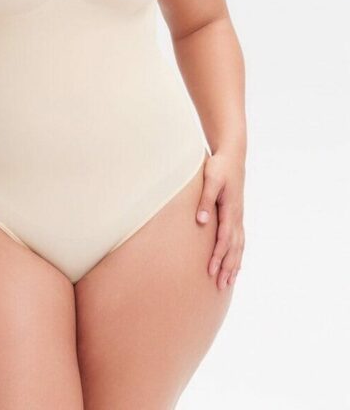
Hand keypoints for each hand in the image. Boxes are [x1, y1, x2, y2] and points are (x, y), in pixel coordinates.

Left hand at [195, 150, 244, 289]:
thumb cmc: (219, 167)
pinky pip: (240, 240)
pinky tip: (236, 264)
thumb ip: (205, 200)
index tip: (211, 270)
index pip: (224, 239)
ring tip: (228, 282)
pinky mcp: (237, 215)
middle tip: (220, 286)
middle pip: (233, 248)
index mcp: (230, 210)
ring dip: (234, 265)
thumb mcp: (211, 180)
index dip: (218, 256)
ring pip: (239, 246)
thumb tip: (201, 221)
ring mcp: (239, 217)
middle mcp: (237, 217)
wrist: (232, 156)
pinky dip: (238, 254)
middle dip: (227, 267)